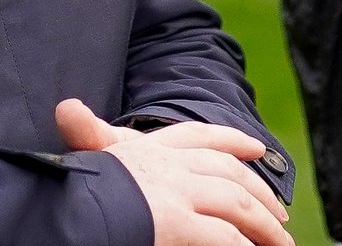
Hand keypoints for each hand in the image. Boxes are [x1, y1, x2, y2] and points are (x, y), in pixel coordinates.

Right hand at [55, 99, 291, 245]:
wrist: (60, 204)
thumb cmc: (70, 184)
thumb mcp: (85, 156)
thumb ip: (89, 134)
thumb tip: (66, 109)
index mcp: (147, 147)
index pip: (198, 137)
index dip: (230, 141)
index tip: (256, 148)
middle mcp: (169, 164)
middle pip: (228, 172)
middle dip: (259, 192)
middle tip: (279, 214)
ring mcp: (176, 192)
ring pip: (237, 204)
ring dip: (264, 226)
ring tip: (281, 242)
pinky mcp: (177, 222)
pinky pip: (224, 237)